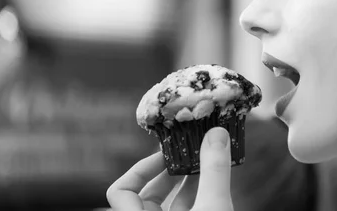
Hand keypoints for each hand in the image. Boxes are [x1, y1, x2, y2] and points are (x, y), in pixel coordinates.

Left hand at [106, 127, 233, 210]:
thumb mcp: (213, 207)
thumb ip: (214, 171)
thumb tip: (216, 133)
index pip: (120, 191)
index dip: (140, 169)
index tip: (167, 156)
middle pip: (148, 193)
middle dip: (171, 171)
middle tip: (190, 152)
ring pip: (170, 203)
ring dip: (188, 181)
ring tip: (206, 161)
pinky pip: (187, 209)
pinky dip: (198, 194)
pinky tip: (215, 180)